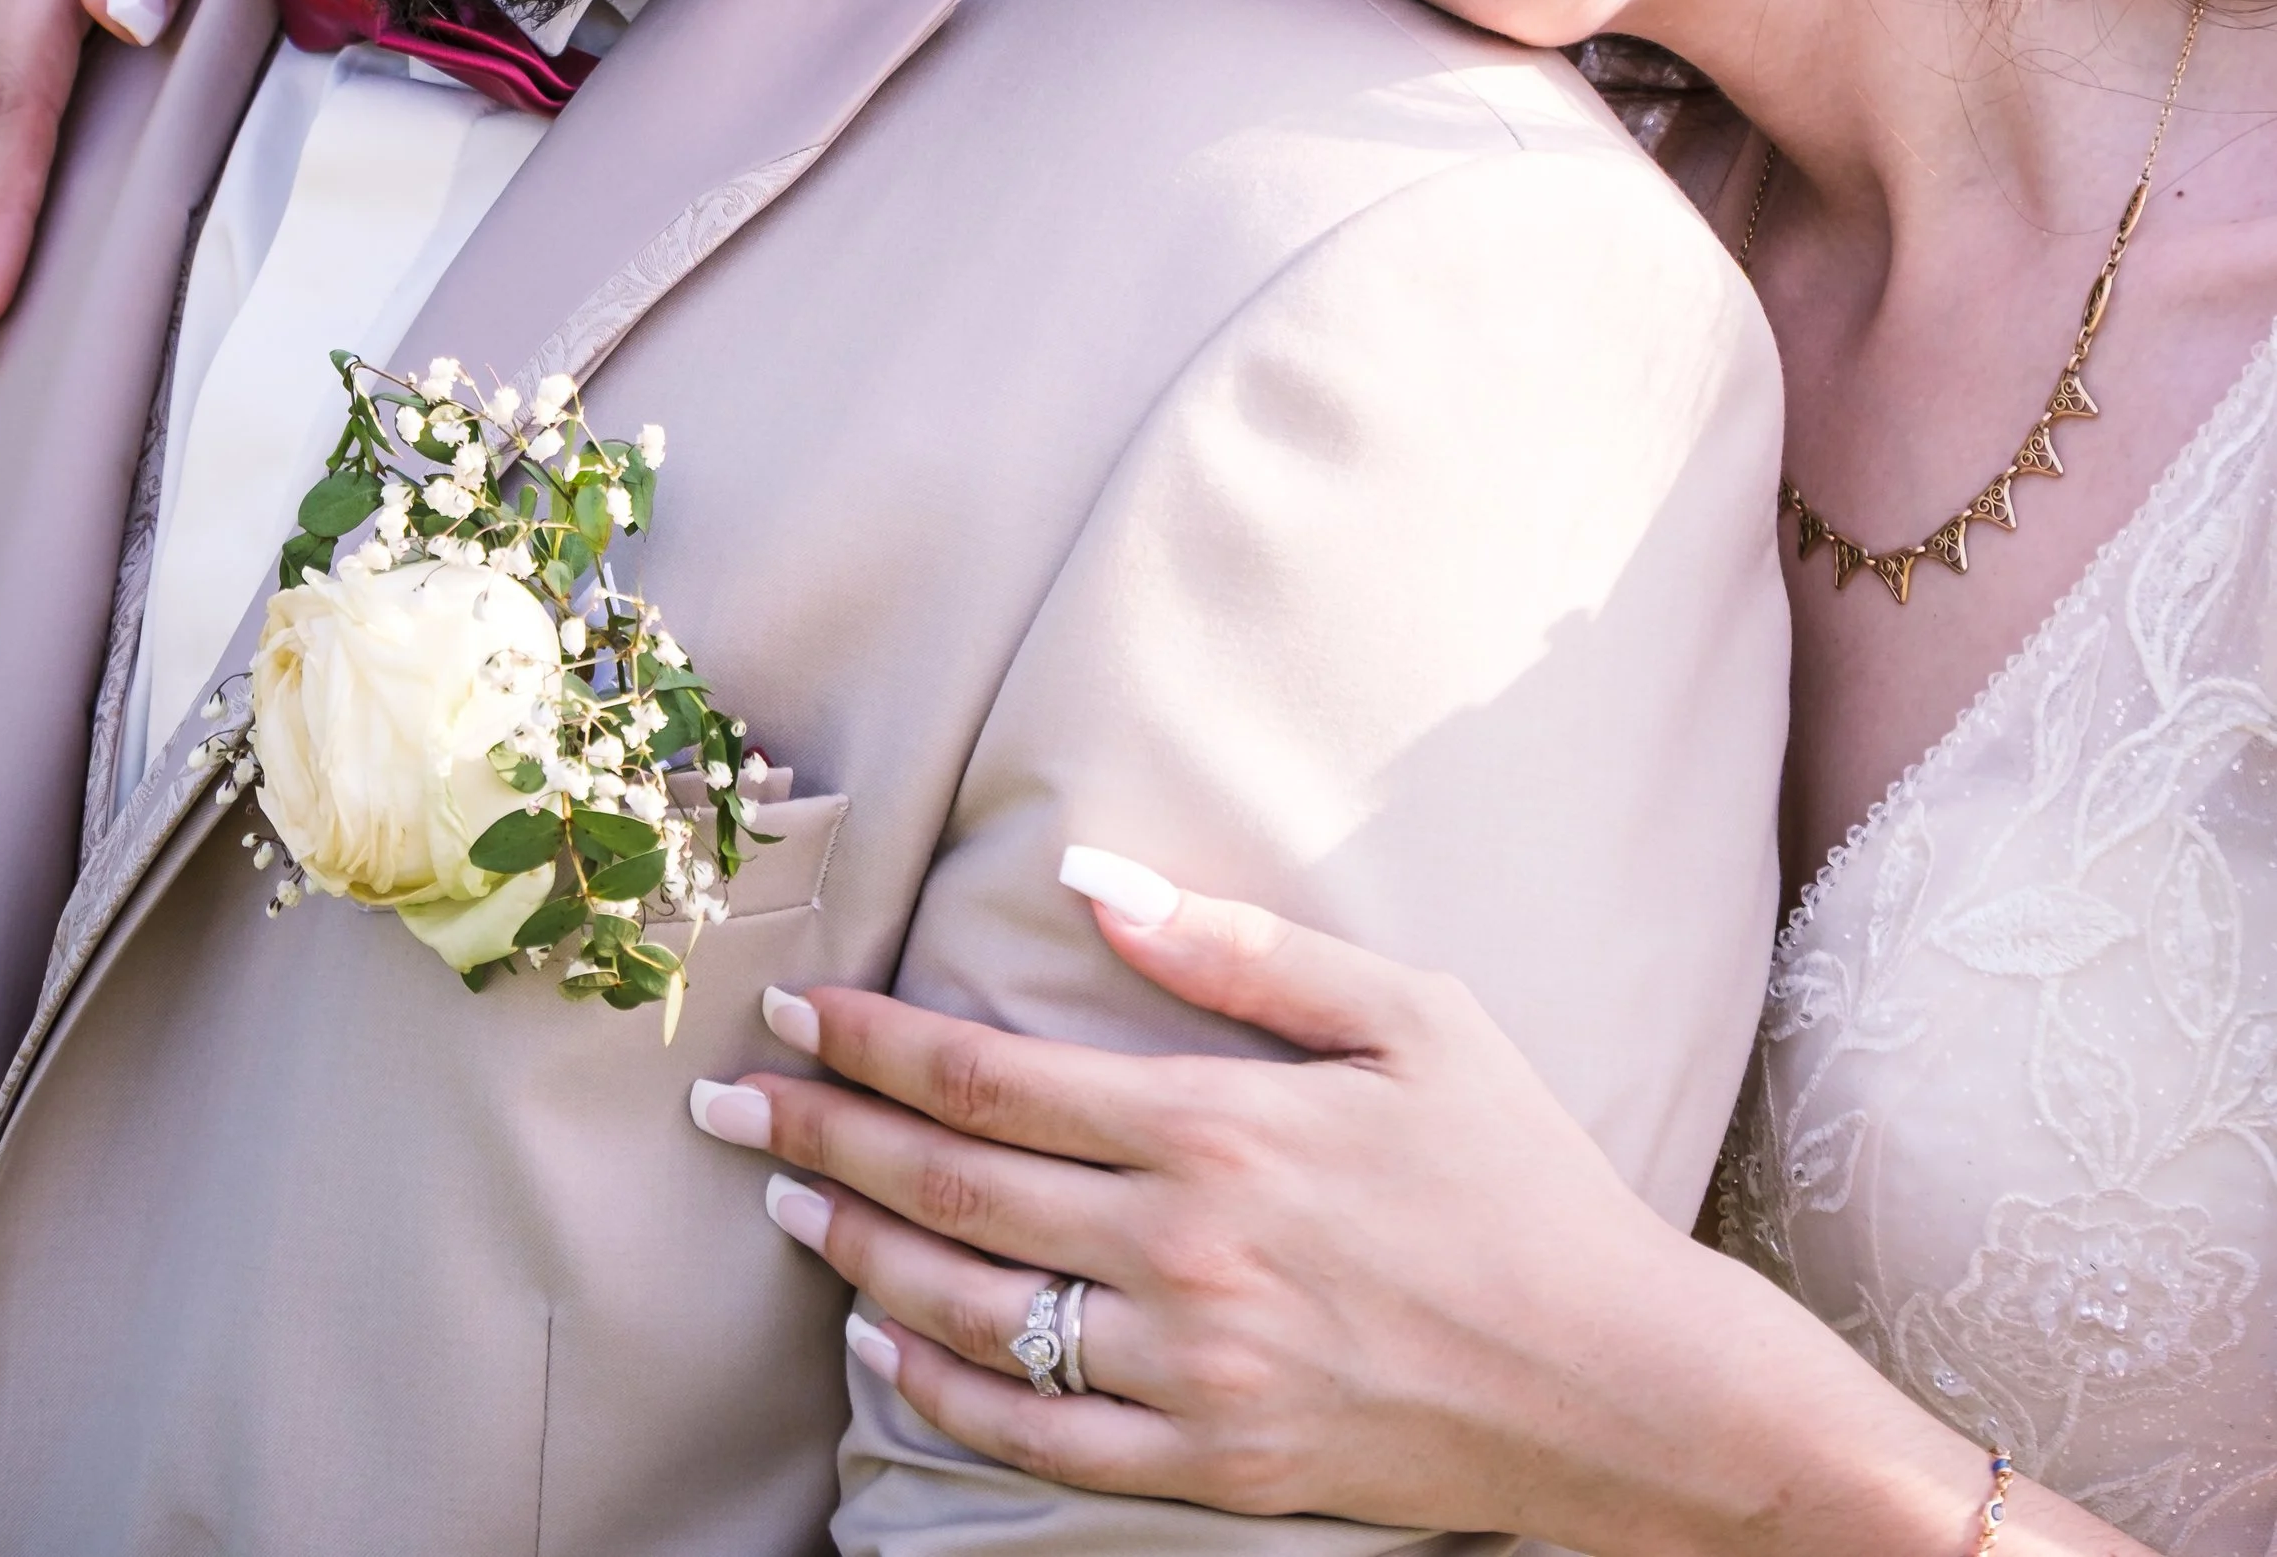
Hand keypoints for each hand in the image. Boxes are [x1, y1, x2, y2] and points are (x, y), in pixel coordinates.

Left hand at [694, 860, 2079, 1556]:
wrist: (1625, 1383)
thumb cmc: (1521, 1174)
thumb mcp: (1410, 1014)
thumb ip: (1240, 949)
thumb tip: (1097, 879)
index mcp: (1219, 1128)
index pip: (989, 1079)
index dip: (871, 1039)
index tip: (790, 1004)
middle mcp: (1181, 1254)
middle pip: (948, 1191)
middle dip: (819, 1131)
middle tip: (722, 1099)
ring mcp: (1189, 1375)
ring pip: (968, 1315)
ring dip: (855, 1253)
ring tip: (783, 1200)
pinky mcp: (1213, 1467)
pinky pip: (1037, 1443)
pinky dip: (942, 1397)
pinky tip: (885, 1351)